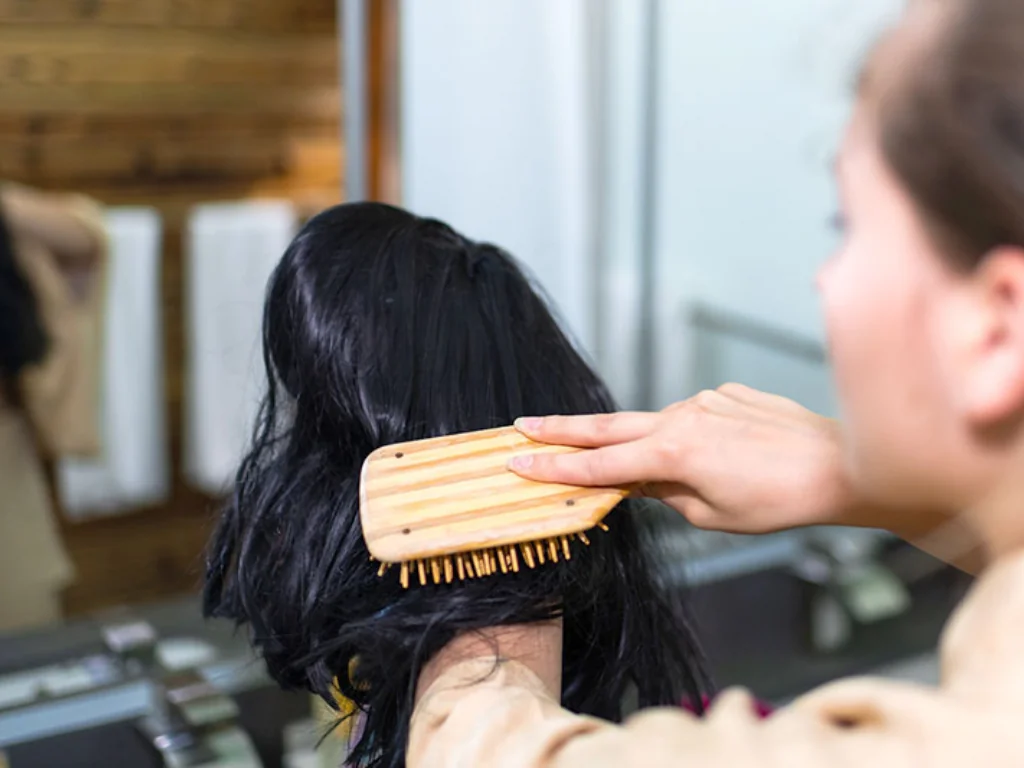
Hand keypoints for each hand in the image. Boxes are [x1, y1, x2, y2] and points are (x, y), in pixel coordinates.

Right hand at [510, 384, 857, 534]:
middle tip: (523, 426)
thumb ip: (665, 494)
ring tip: (672, 470)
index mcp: (672, 454)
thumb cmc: (779, 501)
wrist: (839, 465)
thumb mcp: (713, 515)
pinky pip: (693, 416)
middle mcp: (681, 417)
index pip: (599, 466)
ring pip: (655, 423)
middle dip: (562, 429)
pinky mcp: (726, 393)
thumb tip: (640, 482)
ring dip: (644, 443)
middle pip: (608, 426)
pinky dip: (690, 435)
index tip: (518, 460)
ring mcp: (704, 400)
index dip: (555, 466)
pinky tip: (724, 456)